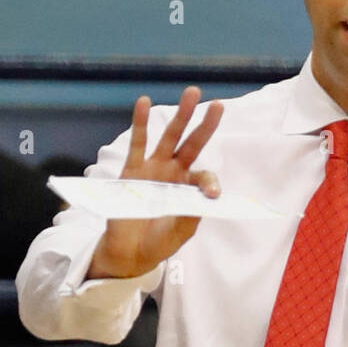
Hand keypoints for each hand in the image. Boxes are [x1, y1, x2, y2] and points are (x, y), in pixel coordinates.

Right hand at [86, 86, 223, 279]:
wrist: (129, 252)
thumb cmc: (158, 243)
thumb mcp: (179, 233)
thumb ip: (191, 215)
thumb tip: (206, 197)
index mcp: (189, 189)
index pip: (204, 177)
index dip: (210, 182)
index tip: (213, 195)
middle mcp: (174, 173)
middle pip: (192, 144)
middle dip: (204, 125)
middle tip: (218, 105)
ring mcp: (153, 168)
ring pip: (169, 137)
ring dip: (181, 116)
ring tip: (192, 94)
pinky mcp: (132, 170)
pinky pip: (137, 143)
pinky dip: (140, 123)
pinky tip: (144, 102)